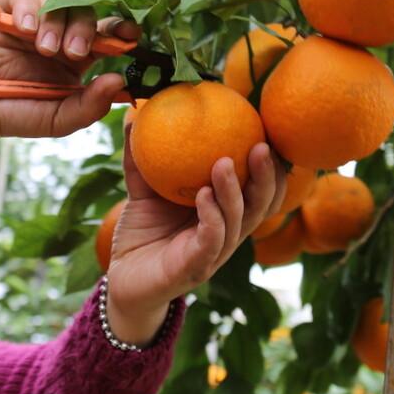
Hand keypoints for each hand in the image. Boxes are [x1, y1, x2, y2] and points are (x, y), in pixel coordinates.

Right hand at [0, 0, 140, 158]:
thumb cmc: (19, 111)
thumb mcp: (58, 119)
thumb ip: (88, 106)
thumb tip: (118, 81)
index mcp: (79, 53)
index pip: (108, 31)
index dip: (122, 28)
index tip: (131, 35)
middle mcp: (60, 30)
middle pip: (83, 10)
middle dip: (84, 28)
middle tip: (73, 53)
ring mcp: (33, 17)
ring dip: (55, 19)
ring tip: (43, 47)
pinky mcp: (5, 8)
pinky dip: (29, 6)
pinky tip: (25, 29)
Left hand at [104, 125, 286, 345]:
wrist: (122, 279)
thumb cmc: (141, 234)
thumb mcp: (143, 192)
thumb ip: (143, 159)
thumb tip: (135, 113)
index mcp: (225, 213)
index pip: (260, 188)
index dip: (271, 165)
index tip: (268, 131)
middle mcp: (228, 232)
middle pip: (262, 204)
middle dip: (267, 176)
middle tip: (261, 144)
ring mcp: (214, 253)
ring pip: (239, 222)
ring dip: (234, 192)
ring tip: (225, 163)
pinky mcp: (196, 270)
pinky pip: (211, 241)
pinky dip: (212, 217)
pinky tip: (204, 195)